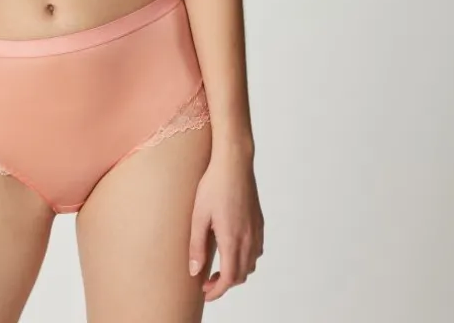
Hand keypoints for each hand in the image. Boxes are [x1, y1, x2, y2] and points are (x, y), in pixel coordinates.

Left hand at [188, 147, 263, 301]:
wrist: (234, 162)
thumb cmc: (214, 184)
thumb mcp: (198, 215)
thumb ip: (197, 245)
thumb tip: (195, 271)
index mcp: (232, 239)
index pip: (229, 278)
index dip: (217, 291)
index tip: (205, 293)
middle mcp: (248, 238)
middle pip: (242, 274)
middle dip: (226, 283)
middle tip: (207, 280)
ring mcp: (256, 229)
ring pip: (252, 263)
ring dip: (237, 271)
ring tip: (220, 265)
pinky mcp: (259, 221)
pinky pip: (257, 249)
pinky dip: (247, 257)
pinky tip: (233, 247)